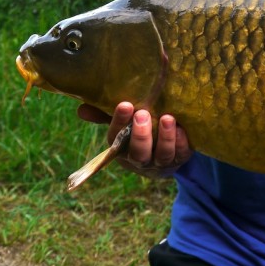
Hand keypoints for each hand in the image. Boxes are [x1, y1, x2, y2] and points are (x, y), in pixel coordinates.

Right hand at [77, 102, 191, 177]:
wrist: (166, 149)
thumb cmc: (138, 129)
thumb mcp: (123, 121)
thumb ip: (105, 114)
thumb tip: (81, 109)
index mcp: (122, 149)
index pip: (116, 138)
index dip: (119, 123)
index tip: (125, 104)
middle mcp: (140, 159)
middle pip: (138, 153)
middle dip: (141, 135)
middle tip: (143, 114)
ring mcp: (161, 161)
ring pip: (162, 155)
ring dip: (165, 137)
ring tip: (167, 118)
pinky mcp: (181, 158)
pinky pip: (182, 154)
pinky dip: (182, 142)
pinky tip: (182, 128)